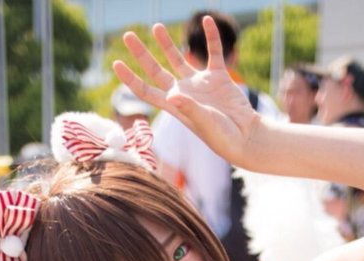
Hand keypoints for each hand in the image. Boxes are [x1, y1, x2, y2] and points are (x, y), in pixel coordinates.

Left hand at [113, 17, 258, 166]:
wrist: (246, 136)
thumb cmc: (223, 137)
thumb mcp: (204, 123)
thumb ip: (189, 108)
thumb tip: (172, 95)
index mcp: (175, 106)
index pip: (146, 90)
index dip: (131, 78)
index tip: (116, 63)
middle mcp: (184, 93)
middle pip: (156, 71)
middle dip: (142, 54)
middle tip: (128, 36)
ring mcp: (201, 84)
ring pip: (179, 59)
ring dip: (167, 44)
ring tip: (157, 27)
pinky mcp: (219, 77)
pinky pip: (214, 53)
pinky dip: (212, 37)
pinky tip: (207, 21)